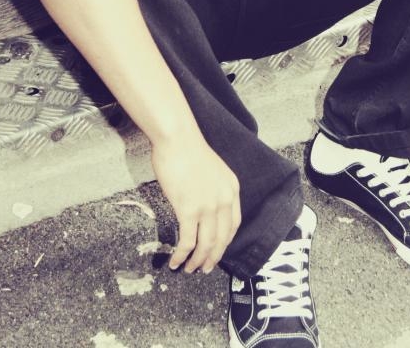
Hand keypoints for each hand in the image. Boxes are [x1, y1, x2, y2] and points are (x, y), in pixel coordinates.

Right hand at [151, 134, 240, 273]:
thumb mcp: (213, 170)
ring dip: (197, 261)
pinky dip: (182, 256)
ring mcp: (207, 207)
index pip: (233, 225)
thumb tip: (203, 206)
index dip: (225, 242)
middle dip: (213, 258)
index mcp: (232, 189)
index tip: (217, 251)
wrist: (177, 139)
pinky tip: (175, 262)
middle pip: (222, 239)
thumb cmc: (188, 150)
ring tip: (189, 269)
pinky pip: (187, 241)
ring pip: (206, 245)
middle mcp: (224, 200)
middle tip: (204, 269)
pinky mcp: (189, 210)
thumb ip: (213, 189)